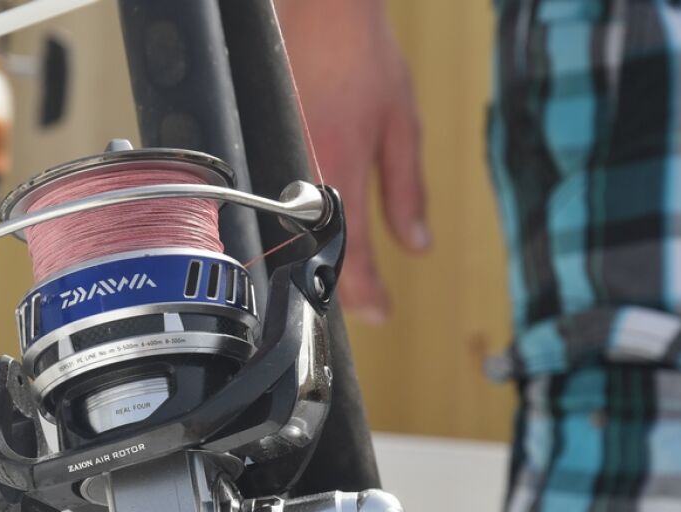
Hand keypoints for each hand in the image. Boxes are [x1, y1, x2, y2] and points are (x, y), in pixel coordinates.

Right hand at [277, 0, 429, 323]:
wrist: (317, 11)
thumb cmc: (360, 56)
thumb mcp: (402, 126)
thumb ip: (408, 192)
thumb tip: (417, 244)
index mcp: (339, 173)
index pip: (351, 254)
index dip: (366, 293)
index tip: (383, 313)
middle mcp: (301, 176)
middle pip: (315, 254)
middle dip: (341, 288)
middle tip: (366, 303)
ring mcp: (276, 164)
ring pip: (293, 234)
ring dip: (319, 260)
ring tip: (345, 278)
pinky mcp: (263, 150)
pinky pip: (279, 204)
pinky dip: (300, 226)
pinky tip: (315, 233)